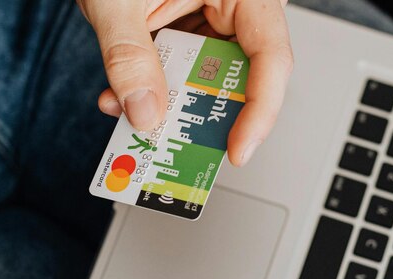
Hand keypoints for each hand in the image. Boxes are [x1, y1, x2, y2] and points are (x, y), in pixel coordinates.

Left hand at [76, 0, 292, 165]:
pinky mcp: (188, 28)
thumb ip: (128, 55)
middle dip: (205, 114)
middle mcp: (235, 6)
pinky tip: (121, 96)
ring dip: (169, 104)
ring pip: (208, 80)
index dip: (260, 111)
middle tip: (180, 147)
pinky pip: (180, 70)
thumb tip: (144, 111)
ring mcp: (212, 18)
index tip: (236, 149)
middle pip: (242, 76)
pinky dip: (151, 88)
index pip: (270, 58)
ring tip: (137, 119)